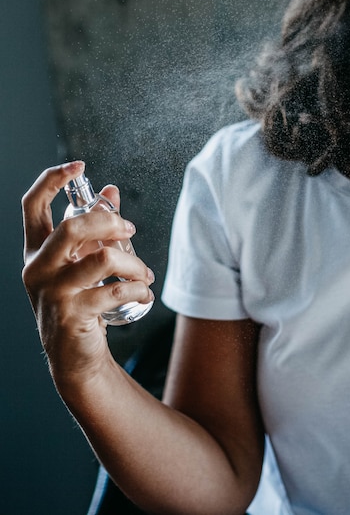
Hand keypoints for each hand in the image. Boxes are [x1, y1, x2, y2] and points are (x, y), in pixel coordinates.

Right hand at [22, 161, 153, 386]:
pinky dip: (136, 289)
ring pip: (102, 259)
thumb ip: (95, 227)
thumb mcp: (82, 262)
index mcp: (36, 250)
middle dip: (110, 223)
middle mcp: (38, 268)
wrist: (73, 357)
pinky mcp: (72, 314)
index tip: (78, 165)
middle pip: (72, 227)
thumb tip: (111, 190)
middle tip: (130, 231)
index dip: (52, 180)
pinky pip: (114, 291)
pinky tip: (143, 293)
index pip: (32, 205)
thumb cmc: (79, 302)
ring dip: (133, 264)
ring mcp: (52, 292)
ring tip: (143, 273)